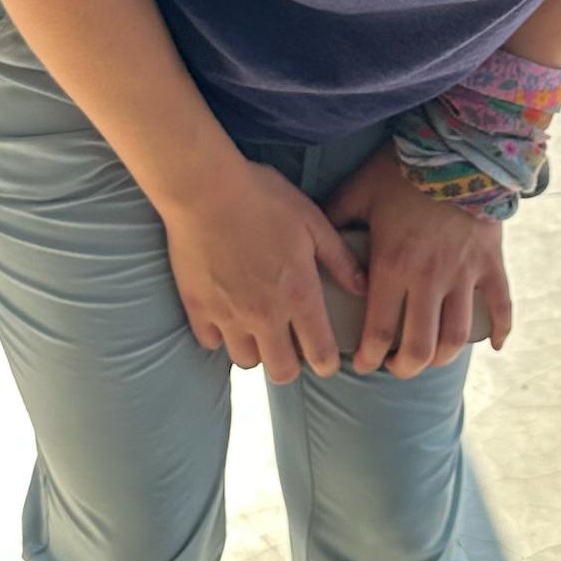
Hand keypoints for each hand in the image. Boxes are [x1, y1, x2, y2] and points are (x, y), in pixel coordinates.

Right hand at [161, 159, 366, 383]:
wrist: (204, 188)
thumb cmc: (263, 198)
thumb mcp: (312, 222)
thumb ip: (340, 259)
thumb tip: (363, 287)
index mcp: (299, 295)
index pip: (320, 355)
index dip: (327, 363)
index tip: (325, 357)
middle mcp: (265, 314)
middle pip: (281, 372)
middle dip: (291, 364)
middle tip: (290, 343)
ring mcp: (228, 315)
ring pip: (245, 361)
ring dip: (255, 350)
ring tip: (257, 328)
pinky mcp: (197, 307)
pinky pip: (210, 342)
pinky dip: (219, 335)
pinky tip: (226, 315)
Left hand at [326, 144, 511, 377]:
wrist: (458, 148)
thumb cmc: (402, 169)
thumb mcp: (358, 190)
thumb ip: (334, 219)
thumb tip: (310, 240)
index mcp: (392, 266)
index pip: (378, 331)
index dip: (369, 357)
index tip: (363, 364)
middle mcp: (429, 279)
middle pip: (419, 346)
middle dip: (404, 367)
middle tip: (394, 366)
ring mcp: (463, 274)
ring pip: (456, 335)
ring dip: (442, 356)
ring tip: (429, 357)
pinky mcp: (490, 264)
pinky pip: (501, 306)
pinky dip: (500, 330)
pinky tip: (494, 345)